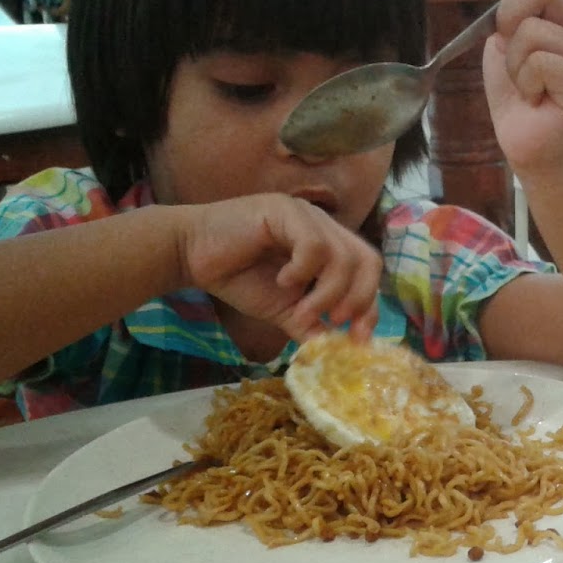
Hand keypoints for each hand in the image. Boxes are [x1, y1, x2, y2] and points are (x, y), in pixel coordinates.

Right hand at [174, 194, 381, 340]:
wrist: (192, 256)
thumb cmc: (239, 278)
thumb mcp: (284, 309)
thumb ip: (312, 324)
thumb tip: (340, 351)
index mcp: (331, 247)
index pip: (368, 273)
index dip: (370, 306)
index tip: (358, 339)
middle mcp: (325, 227)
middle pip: (367, 261)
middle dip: (358, 298)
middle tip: (334, 321)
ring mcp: (307, 216)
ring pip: (343, 257)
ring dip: (326, 293)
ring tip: (301, 310)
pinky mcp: (285, 211)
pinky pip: (314, 245)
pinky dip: (303, 271)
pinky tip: (282, 281)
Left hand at [485, 0, 562, 175]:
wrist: (525, 137)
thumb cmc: (519, 85)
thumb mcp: (510, 30)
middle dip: (510, 15)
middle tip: (515, 51)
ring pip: (533, 29)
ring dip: (513, 58)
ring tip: (527, 81)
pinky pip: (540, 61)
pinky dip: (523, 79)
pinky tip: (535, 96)